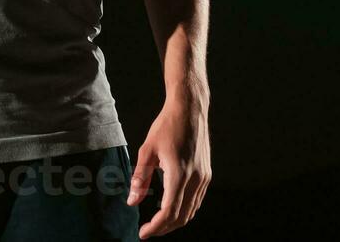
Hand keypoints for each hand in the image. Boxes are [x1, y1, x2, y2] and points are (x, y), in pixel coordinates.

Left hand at [127, 81, 211, 236]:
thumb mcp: (147, 151)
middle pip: (182, 216)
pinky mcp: (207, 174)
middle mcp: (196, 179)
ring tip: (157, 222)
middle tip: (148, 230)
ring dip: (175, 221)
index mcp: (179, 174)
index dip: (155, 227)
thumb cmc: (167, 126)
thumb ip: (140, 178)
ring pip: (191, 211)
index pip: (168, 212)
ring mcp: (204, 177)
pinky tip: (172, 209)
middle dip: (164, 228)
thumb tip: (132, 202)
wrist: (190, 110)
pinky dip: (185, 210)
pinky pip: (197, 201)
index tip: (143, 233)